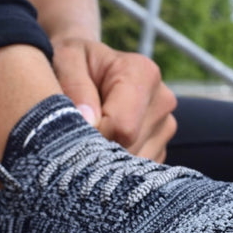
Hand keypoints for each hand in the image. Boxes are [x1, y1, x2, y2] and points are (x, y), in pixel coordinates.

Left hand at [52, 38, 176, 162]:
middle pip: (129, 148)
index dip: (93, 136)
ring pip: (134, 164)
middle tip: (77, 133)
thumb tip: (89, 120)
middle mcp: (163, 100)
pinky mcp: (162, 146)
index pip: (123, 127)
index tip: (73, 129)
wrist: (92, 68)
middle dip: (99, 149)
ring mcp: (166, 126)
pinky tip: (104, 145)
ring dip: (107, 159)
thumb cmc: (77, 63)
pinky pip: (138, 172)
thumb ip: (75, 85)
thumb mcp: (66, 60)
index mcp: (143, 74)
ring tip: (92, 135)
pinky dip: (116, 166)